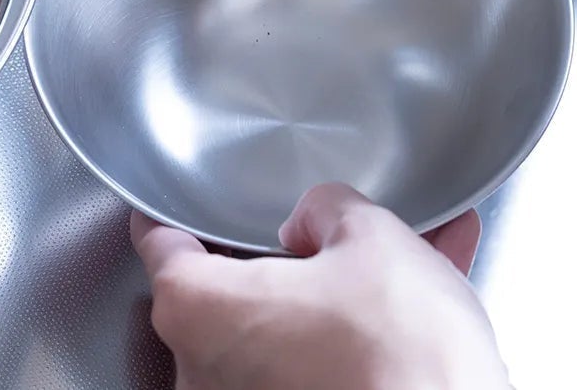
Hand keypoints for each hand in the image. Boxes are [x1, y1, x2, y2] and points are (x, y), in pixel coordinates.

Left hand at [132, 184, 510, 389]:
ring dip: (334, 308)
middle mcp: (204, 375)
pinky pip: (318, 377)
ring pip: (285, 340)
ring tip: (406, 275)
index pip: (162, 245)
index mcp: (197, 309)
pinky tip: (414, 330)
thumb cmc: (403, 358)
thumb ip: (327, 210)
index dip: (177, 213)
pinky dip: (354, 352)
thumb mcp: (373, 237)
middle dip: (286, 266)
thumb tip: (313, 223)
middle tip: (331, 241)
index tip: (179, 204)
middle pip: (229, 297)